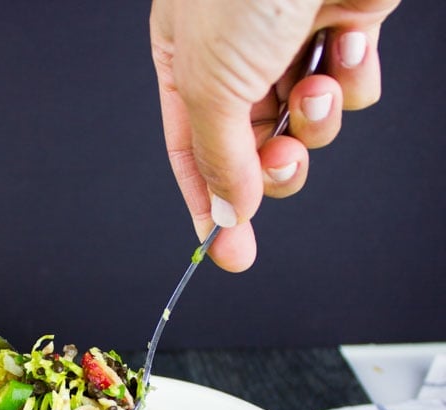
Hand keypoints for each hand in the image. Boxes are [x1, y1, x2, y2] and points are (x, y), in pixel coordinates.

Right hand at [150, 0, 400, 270]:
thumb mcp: (210, 83)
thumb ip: (217, 159)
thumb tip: (227, 216)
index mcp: (186, 64)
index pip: (193, 154)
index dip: (209, 206)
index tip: (225, 252)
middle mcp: (238, 59)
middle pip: (254, 149)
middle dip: (275, 165)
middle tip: (285, 164)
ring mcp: (292, 44)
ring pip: (308, 125)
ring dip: (318, 120)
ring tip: (318, 84)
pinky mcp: (345, 26)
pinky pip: (353, 86)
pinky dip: (354, 77)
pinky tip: (348, 38)